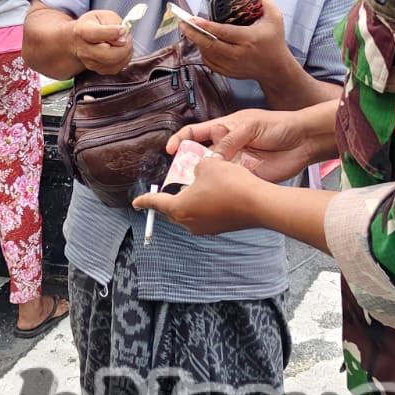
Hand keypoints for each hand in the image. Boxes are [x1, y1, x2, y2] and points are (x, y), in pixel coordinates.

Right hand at [72, 10, 133, 74]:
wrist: (82, 39)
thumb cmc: (95, 24)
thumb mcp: (105, 16)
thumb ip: (114, 24)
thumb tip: (122, 39)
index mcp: (82, 31)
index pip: (95, 34)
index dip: (111, 32)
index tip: (123, 30)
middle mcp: (83, 50)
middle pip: (108, 55)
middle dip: (124, 46)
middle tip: (127, 37)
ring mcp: (90, 62)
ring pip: (115, 62)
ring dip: (126, 52)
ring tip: (124, 42)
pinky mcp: (99, 70)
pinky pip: (118, 67)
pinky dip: (125, 59)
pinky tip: (121, 50)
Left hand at [133, 154, 265, 234]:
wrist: (258, 203)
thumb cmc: (229, 183)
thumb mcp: (207, 165)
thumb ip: (195, 168)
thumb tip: (198, 174)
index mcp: (179, 208)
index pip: (156, 203)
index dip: (145, 200)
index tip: (135, 203)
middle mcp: (189, 222)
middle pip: (172, 211)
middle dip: (168, 201)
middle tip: (167, 190)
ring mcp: (205, 228)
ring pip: (189, 214)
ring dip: (188, 202)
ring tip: (195, 187)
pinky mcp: (220, 228)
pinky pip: (204, 216)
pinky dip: (203, 206)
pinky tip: (213, 194)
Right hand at [168, 106, 326, 182]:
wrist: (302, 142)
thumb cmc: (277, 126)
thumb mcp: (250, 125)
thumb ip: (230, 138)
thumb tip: (213, 155)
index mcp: (222, 130)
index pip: (194, 134)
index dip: (180, 141)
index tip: (170, 151)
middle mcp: (225, 148)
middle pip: (199, 157)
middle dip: (186, 165)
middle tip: (179, 175)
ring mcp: (234, 165)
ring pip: (212, 174)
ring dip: (203, 180)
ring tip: (194, 187)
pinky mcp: (245, 179)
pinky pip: (229, 185)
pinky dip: (221, 190)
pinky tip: (215, 194)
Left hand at [179, 0, 290, 82]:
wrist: (275, 68)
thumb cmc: (274, 40)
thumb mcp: (274, 18)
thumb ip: (264, 2)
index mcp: (248, 39)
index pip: (223, 32)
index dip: (206, 26)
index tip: (193, 19)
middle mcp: (238, 54)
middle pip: (210, 45)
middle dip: (193, 34)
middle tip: (183, 23)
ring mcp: (232, 66)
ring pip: (207, 54)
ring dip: (197, 42)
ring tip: (190, 30)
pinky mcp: (227, 72)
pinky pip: (209, 62)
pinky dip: (203, 51)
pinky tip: (202, 42)